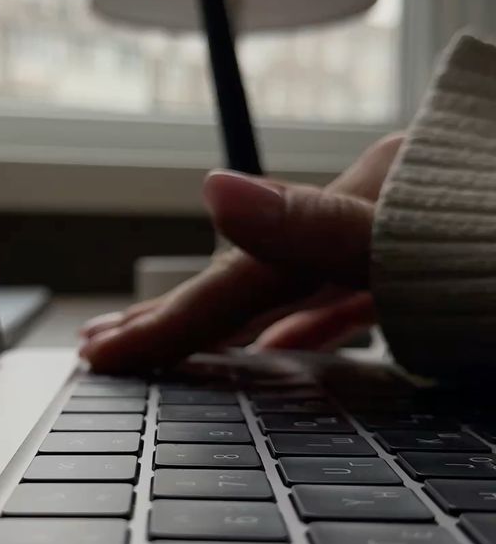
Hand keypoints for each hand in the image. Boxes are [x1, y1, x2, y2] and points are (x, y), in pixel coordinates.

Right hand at [79, 133, 403, 371]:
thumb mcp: (428, 233)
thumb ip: (321, 222)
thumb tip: (215, 191)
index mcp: (368, 196)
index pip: (241, 274)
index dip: (170, 318)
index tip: (102, 352)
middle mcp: (377, 212)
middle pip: (254, 273)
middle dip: (173, 311)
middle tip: (103, 341)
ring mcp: (409, 240)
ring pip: (293, 286)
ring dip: (229, 319)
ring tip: (169, 340)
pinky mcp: (442, 271)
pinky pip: (350, 298)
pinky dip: (307, 323)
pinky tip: (278, 346)